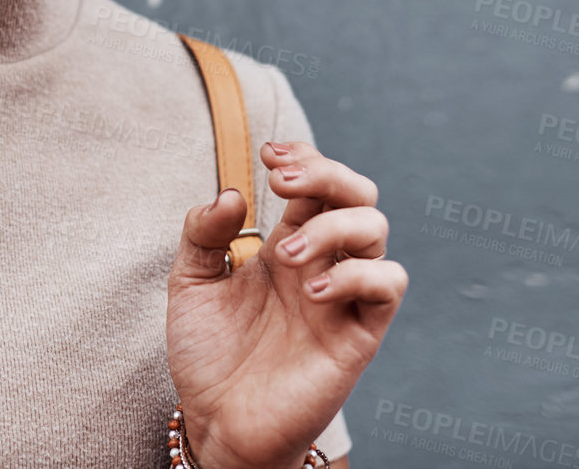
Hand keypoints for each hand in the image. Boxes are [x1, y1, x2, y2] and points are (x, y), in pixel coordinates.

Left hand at [167, 140, 407, 468]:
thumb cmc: (209, 355)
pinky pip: (388, 286)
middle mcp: (323, 263)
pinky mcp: (358, 335)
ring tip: (287, 254)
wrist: (219, 425)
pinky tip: (313, 290)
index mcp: (288, 243)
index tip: (267, 154)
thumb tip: (232, 192)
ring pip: (376, 231)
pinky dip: (358, 274)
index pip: (317, 182)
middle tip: (281, 181)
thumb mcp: (190, 283)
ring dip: (333, 226)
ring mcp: (344, 297)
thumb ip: (203, 233)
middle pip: (357, 193)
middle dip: (326, 172)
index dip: (302, 157)